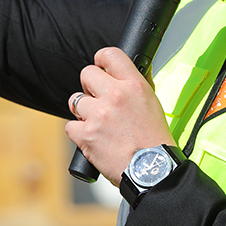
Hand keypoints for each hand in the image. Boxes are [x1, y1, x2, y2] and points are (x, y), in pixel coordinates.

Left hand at [65, 46, 174, 184]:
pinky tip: (93, 139)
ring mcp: (98, 115)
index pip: (109, 55)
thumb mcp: (153, 103)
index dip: (100, 60)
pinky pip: (69, 126)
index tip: (99, 66)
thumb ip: (137, 84)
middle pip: (86, 74)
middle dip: (89, 87)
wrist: (153, 170)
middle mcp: (115, 96)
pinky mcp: (86, 134)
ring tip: (98, 123)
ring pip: (75, 100)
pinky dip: (78, 133)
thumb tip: (127, 69)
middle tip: (97, 100)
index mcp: (134, 85)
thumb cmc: (155, 141)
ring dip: (83, 112)